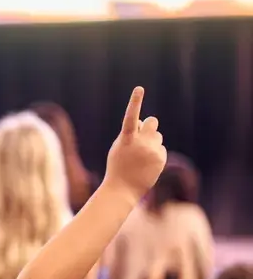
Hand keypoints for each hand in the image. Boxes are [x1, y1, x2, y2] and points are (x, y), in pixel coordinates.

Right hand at [103, 87, 165, 203]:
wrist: (122, 189)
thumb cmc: (117, 166)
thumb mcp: (119, 148)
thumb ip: (131, 134)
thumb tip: (147, 124)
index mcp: (126, 139)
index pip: (131, 117)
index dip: (135, 102)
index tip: (139, 89)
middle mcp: (140, 142)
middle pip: (152, 122)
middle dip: (150, 126)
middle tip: (144, 135)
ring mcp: (152, 150)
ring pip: (158, 136)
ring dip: (152, 141)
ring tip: (141, 156)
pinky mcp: (160, 158)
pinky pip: (161, 149)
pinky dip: (155, 154)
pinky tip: (147, 165)